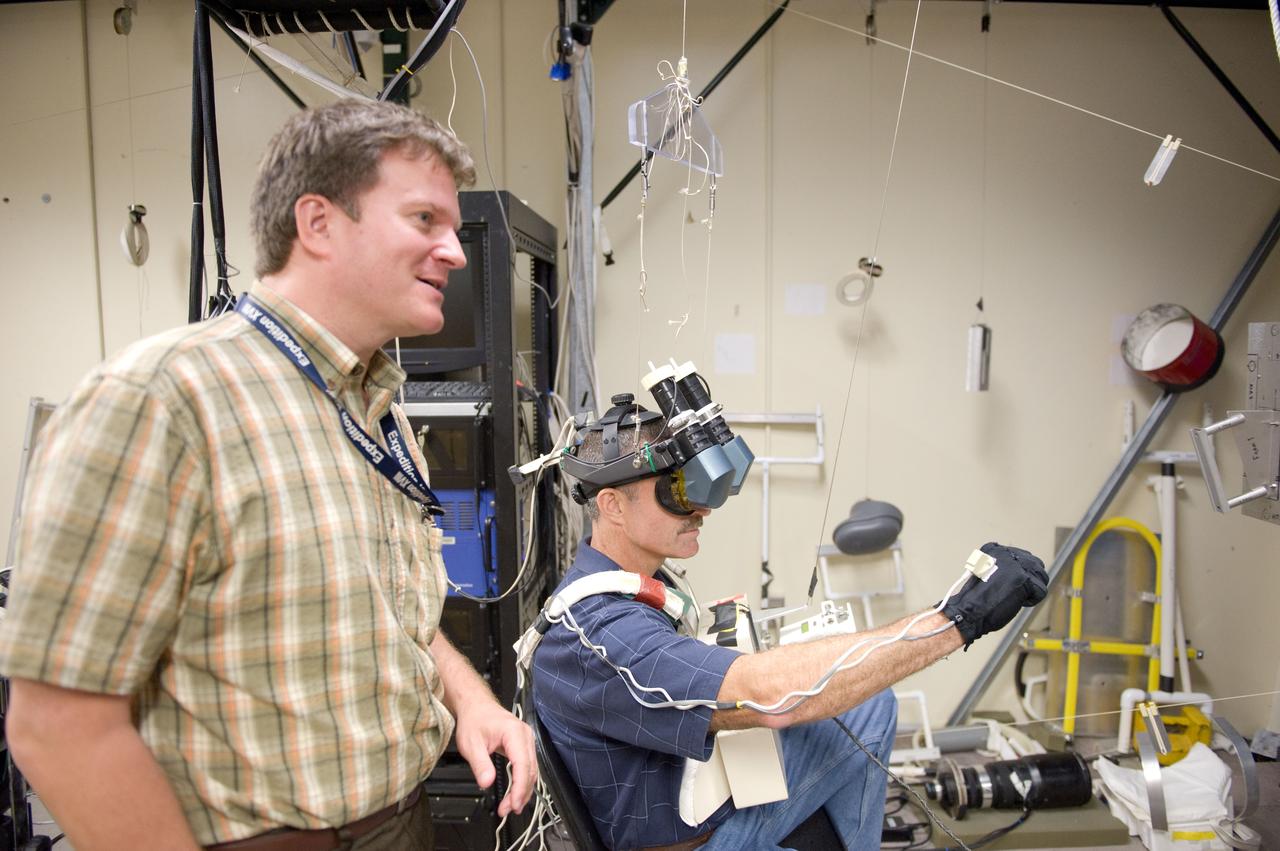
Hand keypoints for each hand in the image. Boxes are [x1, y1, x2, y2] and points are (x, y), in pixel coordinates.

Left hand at [452, 699, 537, 817]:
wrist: (476, 707)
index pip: (522, 764)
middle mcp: (525, 735)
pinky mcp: (523, 746)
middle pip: (530, 770)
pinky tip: (515, 793)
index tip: (513, 803)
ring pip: (531, 770)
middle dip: (521, 793)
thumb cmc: (474, 720)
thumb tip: (487, 782)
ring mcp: (526, 740)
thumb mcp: (471, 744)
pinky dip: (522, 782)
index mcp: (514, 732)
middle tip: (508, 810)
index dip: (519, 787)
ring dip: (522, 790)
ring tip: (510, 806)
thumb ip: (480, 764)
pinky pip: (527, 766)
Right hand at [943, 542, 1047, 647]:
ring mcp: (1016, 566)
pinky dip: (1032, 600)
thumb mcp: (985, 573)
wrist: (969, 611)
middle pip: (1035, 564)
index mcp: (995, 551)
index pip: (1022, 556)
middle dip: (1032, 579)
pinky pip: (1041, 590)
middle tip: (1022, 591)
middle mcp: (1006, 554)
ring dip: (1033, 589)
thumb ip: (1003, 568)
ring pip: (1041, 576)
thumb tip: (1022, 570)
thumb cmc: (976, 599)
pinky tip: (1019, 602)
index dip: (1022, 572)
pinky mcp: (1024, 579)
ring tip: (1019, 597)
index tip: (1015, 582)